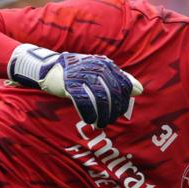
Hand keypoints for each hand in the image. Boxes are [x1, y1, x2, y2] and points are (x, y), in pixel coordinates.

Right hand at [7, 44, 142, 127]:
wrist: (48, 68)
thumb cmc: (78, 73)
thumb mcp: (99, 71)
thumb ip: (119, 79)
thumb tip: (140, 90)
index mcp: (105, 64)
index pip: (124, 84)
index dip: (124, 101)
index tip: (120, 112)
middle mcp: (96, 67)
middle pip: (114, 93)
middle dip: (114, 110)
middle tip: (110, 120)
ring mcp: (83, 75)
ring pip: (101, 99)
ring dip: (103, 115)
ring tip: (101, 123)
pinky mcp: (70, 84)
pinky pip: (85, 102)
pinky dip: (89, 113)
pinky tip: (90, 120)